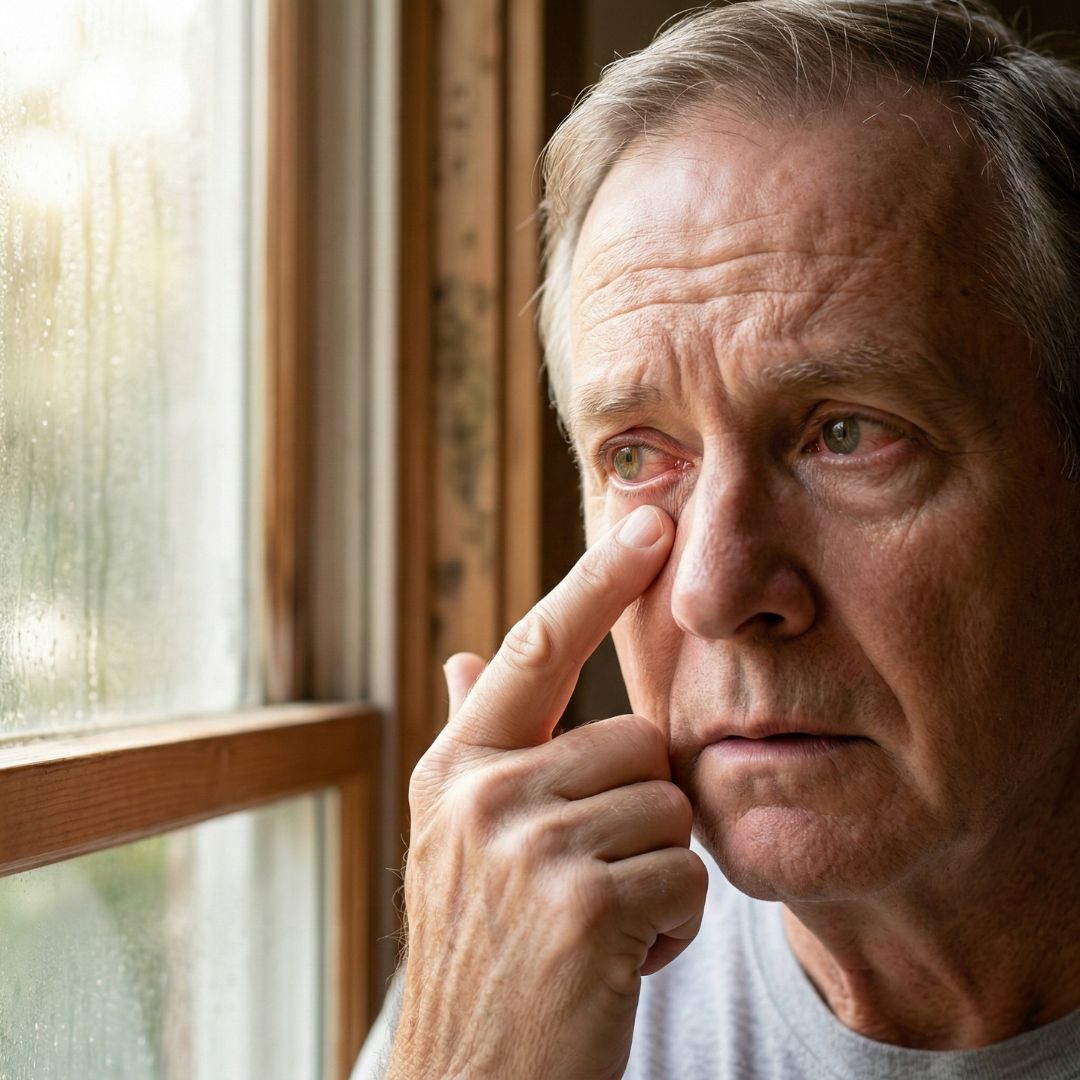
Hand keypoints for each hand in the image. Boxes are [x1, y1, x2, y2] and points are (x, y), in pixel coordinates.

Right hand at [387, 505, 708, 1079]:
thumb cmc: (484, 954)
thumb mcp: (460, 840)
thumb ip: (476, 741)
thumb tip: (464, 655)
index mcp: (457, 770)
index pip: (537, 648)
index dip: (596, 579)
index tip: (651, 519)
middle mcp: (485, 795)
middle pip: (638, 741)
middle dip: (640, 809)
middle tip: (592, 880)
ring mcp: (529, 850)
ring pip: (670, 806)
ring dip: (657, 871)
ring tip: (598, 924)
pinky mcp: (584, 908)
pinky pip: (686, 874)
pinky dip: (672, 924)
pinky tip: (616, 964)